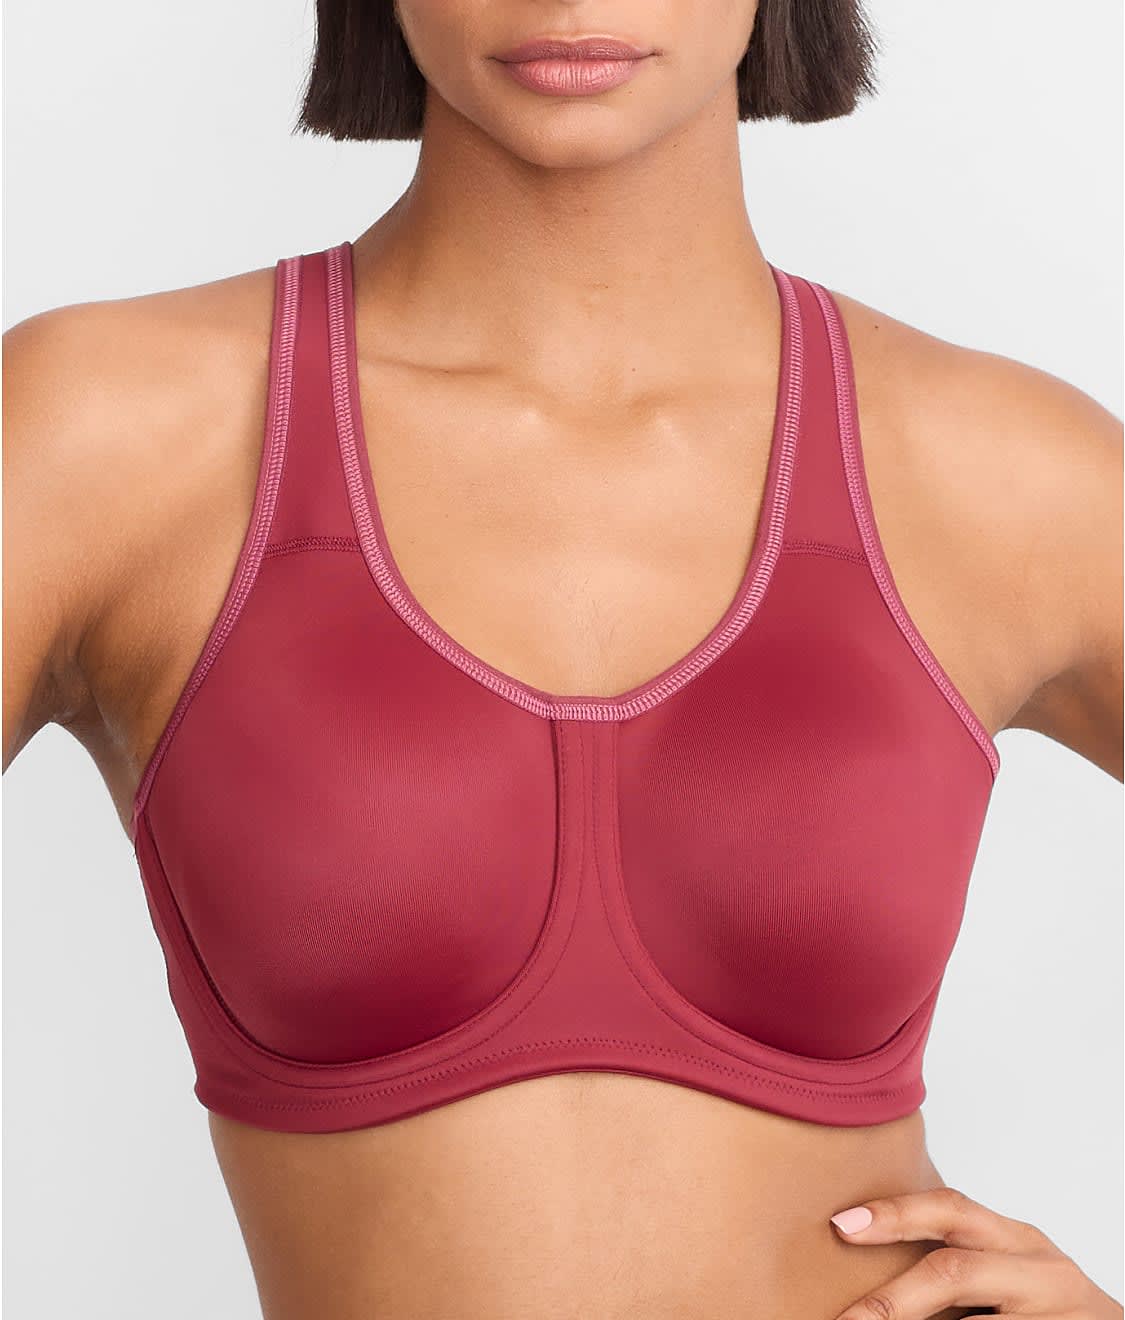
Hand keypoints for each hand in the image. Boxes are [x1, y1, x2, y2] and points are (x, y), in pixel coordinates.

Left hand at [828, 1186, 1122, 1317]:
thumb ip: (959, 1252)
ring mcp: (1052, 1319)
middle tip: (846, 1319)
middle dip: (892, 1300)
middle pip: (953, 1272)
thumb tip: (863, 1243)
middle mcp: (1039, 1274)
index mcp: (1019, 1240)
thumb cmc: (1043, 1302)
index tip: (842, 1225)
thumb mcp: (1011, 1264)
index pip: (950, 1210)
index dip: (894, 1213)